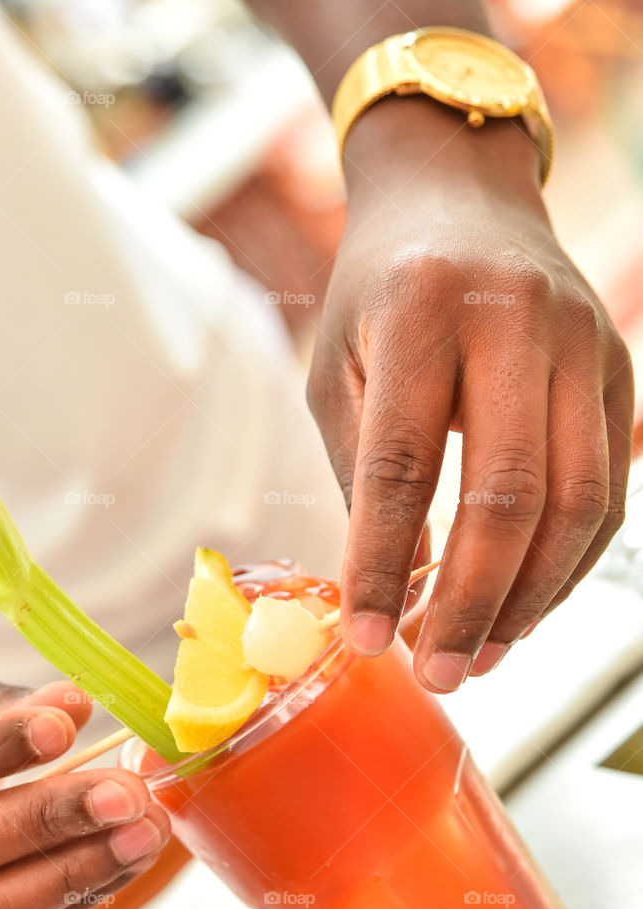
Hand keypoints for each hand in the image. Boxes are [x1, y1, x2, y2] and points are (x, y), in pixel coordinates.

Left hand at [308, 98, 633, 690]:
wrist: (462, 193)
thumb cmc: (380, 289)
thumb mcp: (336, 364)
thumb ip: (359, 471)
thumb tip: (391, 588)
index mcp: (420, 311)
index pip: (401, 464)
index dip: (381, 563)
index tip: (364, 639)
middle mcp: (515, 321)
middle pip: (508, 494)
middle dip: (469, 602)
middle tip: (437, 673)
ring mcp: (582, 343)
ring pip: (576, 503)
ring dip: (529, 598)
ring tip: (479, 655)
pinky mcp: (619, 369)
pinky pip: (608, 490)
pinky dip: (569, 564)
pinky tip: (524, 606)